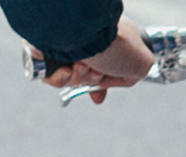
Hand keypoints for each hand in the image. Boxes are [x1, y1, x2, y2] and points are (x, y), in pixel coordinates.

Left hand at [33, 18, 154, 103]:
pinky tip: (67, 68)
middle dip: (92, 80)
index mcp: (107, 37)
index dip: (101, 83)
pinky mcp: (44, 50)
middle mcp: (85, 40)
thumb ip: (136, 73)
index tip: (98, 96)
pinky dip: (60, 78)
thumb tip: (117, 81)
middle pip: (86, 75)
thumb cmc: (114, 42)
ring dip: (78, 78)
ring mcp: (64, 45)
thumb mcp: (141, 63)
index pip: (103, 65)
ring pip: (69, 78)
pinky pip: (50, 76)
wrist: (82, 31)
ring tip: (82, 64)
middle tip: (96, 71)